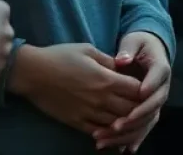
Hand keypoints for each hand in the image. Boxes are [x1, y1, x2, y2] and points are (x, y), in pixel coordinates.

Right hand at [8, 43, 141, 136]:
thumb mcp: (90, 50)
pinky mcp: (75, 122)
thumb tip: (124, 66)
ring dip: (126, 123)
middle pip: (130, 110)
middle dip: (140, 108)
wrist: (34, 73)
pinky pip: (97, 132)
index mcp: (107, 79)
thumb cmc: (62, 56)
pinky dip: (108, 133)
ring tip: (133, 120)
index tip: (149, 87)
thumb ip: (110, 61)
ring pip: (116, 124)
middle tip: (145, 106)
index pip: (137, 90)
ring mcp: (88, 113)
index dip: (146, 90)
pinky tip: (113, 131)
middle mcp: (100, 99)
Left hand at [92, 32, 171, 151]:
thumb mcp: (134, 41)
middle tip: (117, 125)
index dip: (148, 88)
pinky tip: (123, 150)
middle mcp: (162, 87)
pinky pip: (144, 127)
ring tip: (108, 140)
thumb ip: (129, 49)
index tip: (137, 95)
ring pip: (149, 120)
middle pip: (155, 105)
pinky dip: (134, 139)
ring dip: (131, 133)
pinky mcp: (149, 110)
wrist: (148, 50)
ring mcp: (156, 101)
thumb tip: (122, 59)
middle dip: (137, 116)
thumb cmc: (140, 44)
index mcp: (160, 67)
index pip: (158, 78)